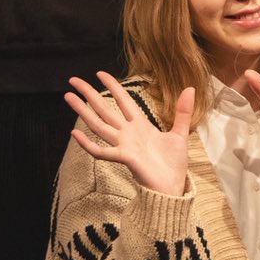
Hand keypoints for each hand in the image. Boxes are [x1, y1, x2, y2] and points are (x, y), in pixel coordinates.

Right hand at [64, 74, 194, 195]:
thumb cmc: (174, 164)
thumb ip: (183, 112)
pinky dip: (88, 144)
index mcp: (140, 125)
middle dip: (89, 94)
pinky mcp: (124, 158)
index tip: (99, 73)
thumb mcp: (180, 133)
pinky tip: (75, 133)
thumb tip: (191, 88)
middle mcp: (128, 133)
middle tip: (73, 80)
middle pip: (104, 109)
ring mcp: (124, 145)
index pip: (123, 100)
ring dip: (83, 111)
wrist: (173, 187)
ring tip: (68, 97)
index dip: (112, 86)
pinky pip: (102, 151)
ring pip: (99, 125)